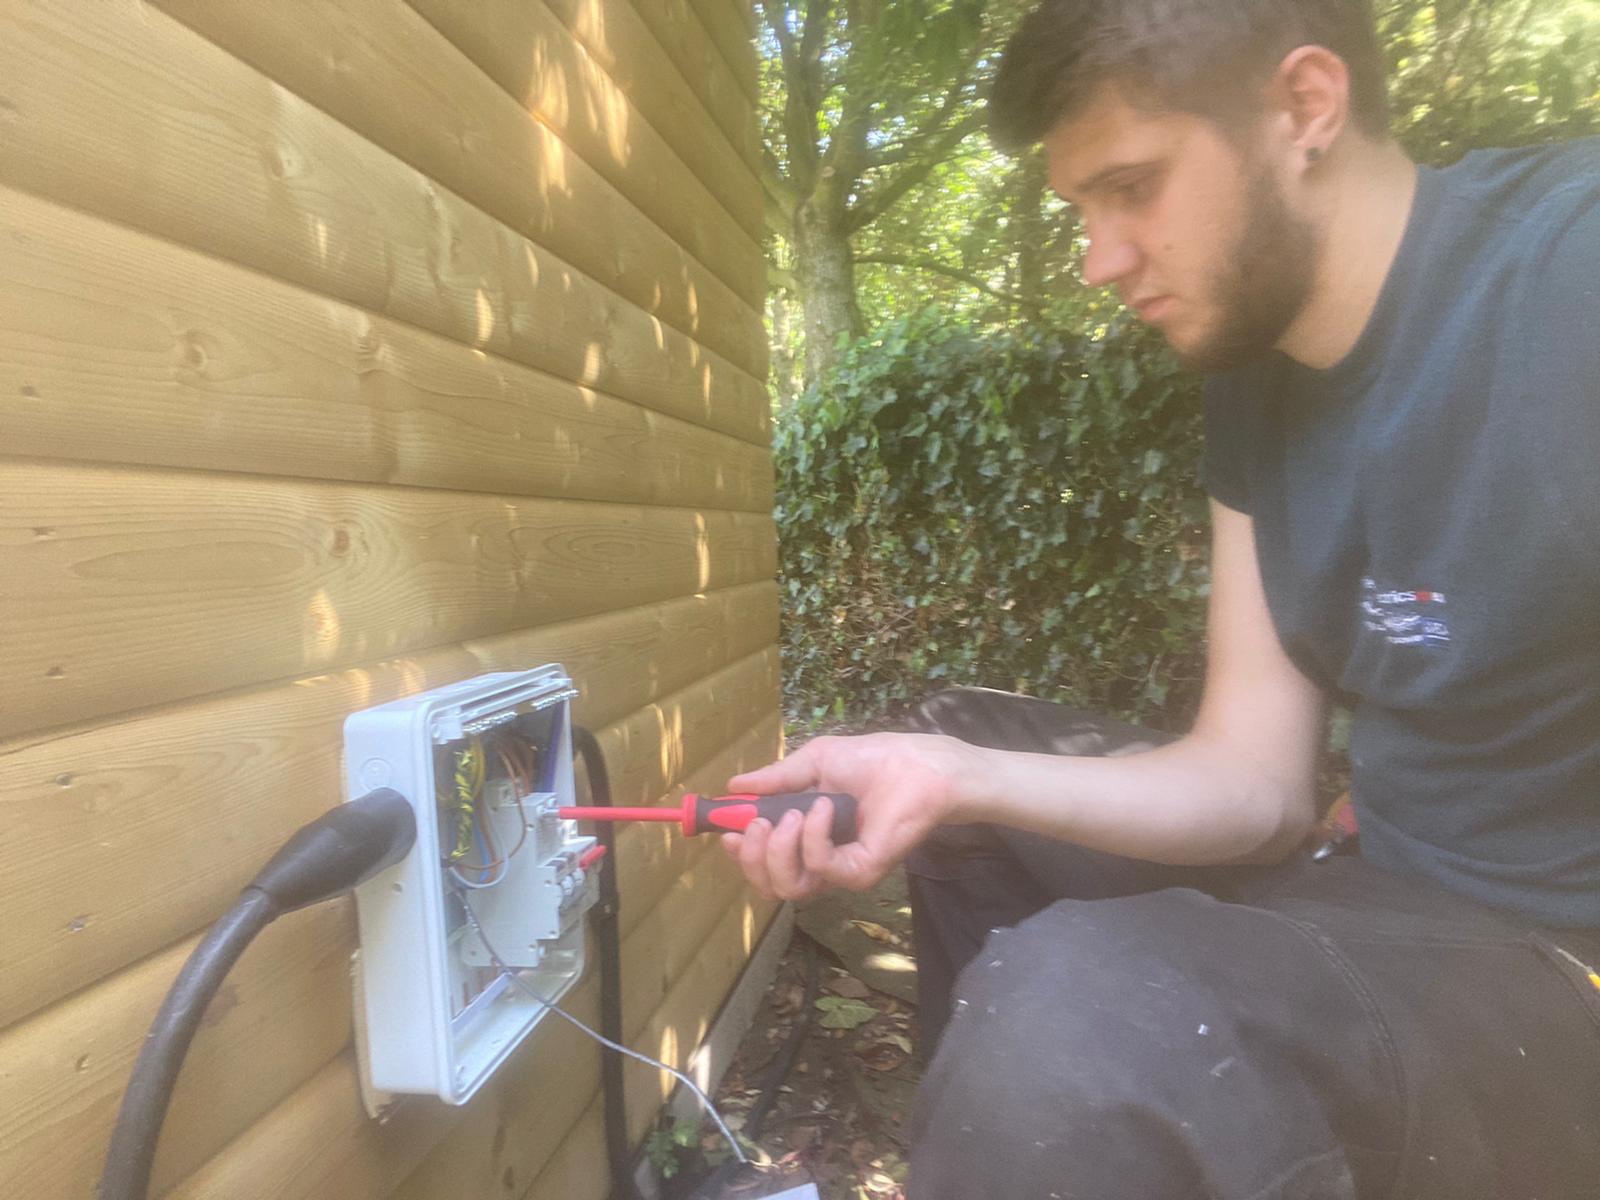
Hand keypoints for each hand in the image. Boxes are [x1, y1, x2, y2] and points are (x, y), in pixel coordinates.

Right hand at [718, 732, 982, 899]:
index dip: (742, 853)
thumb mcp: (814, 762)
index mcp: (807, 838)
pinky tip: (824, 808)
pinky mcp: (860, 873)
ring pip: (788, 887)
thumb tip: (733, 786)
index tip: (726, 831)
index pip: (765, 863)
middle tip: (756, 824)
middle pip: (769, 885)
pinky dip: (813, 836)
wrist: (917, 765)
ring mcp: (841, 871)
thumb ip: (775, 779)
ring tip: (793, 814)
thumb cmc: (872, 760)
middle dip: (752, 857)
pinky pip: (820, 868)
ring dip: (779, 849)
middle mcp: (822, 860)